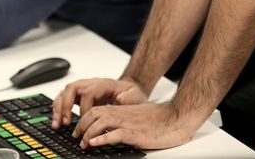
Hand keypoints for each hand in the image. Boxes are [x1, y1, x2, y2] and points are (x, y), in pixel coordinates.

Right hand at [51, 77, 147, 129]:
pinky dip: (58, 110)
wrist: (127, 92)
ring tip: (57, 124)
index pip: (89, 92)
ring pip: (64, 93)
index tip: (87, 121)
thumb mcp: (135, 95)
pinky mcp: (79, 96)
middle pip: (72, 88)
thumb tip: (120, 100)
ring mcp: (83, 89)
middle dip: (66, 105)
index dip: (86, 108)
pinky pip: (63, 99)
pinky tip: (57, 122)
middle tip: (66, 122)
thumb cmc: (130, 95)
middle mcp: (91, 84)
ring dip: (58, 108)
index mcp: (104, 84)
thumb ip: (129, 97)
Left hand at [75, 102, 198, 150]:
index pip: (97, 109)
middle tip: (76, 137)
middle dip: (81, 125)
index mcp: (123, 110)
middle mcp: (123, 114)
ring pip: (101, 122)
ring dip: (88, 133)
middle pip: (94, 113)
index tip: (78, 130)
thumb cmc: (161, 118)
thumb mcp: (139, 115)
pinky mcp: (136, 133)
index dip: (84, 119)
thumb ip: (126, 116)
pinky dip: (102, 139)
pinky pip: (116, 134)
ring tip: (83, 143)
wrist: (178, 117)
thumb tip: (114, 126)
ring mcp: (129, 123)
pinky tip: (95, 144)